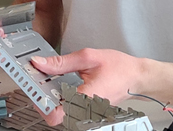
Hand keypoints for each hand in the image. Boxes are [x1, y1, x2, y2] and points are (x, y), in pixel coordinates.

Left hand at [31, 48, 147, 125]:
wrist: (137, 77)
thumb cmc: (120, 68)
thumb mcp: (88, 57)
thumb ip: (61, 62)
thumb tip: (41, 64)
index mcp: (86, 97)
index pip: (56, 115)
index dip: (41, 104)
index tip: (35, 90)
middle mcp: (86, 110)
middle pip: (55, 115)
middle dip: (44, 99)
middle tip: (39, 82)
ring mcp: (88, 113)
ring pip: (61, 113)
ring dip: (52, 99)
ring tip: (50, 82)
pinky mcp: (88, 111)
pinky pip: (69, 110)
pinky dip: (61, 98)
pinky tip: (61, 86)